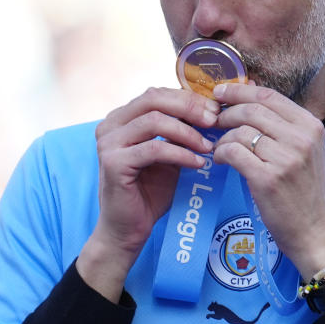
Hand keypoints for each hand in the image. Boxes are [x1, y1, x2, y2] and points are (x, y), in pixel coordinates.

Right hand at [78, 87, 218, 301]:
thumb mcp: (169, 154)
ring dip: (188, 133)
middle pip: (154, 99)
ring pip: (155, 121)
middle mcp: (110, 125)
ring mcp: (108, 143)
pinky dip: (180, 153)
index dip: (188, 98)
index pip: (157, 94)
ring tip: (209, 147)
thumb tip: (213, 111)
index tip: (216, 110)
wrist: (128, 229)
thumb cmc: (150, 192)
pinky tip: (198, 163)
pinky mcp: (113, 162)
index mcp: (121, 118)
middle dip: (189, 108)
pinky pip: (154, 149)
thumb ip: (181, 132)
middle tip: (215, 120)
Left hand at [210, 82, 324, 278]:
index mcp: (311, 126)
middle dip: (226, 113)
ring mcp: (286, 158)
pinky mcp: (268, 178)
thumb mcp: (305, 151)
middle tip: (212, 122)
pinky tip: (220, 161)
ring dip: (222, 138)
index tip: (220, 92)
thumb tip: (248, 96)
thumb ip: (282, 127)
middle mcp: (301, 138)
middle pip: (251, 110)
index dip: (239, 90)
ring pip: (240, 131)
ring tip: (219, 149)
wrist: (316, 232)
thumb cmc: (306, 193)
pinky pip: (233, 152)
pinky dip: (220, 154)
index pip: (268, 95)